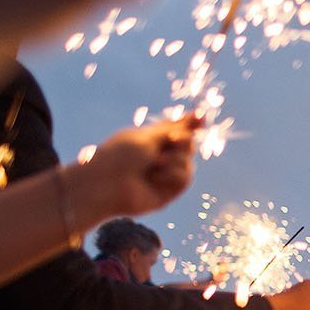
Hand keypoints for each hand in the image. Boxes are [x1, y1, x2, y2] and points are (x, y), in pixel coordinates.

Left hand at [75, 117, 200, 219]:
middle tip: (172, 140)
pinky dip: (172, 174)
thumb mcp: (150, 136)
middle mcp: (158, 157)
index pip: (176, 130)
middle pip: (187, 145)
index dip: (189, 125)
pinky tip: (156, 177)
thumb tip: (202, 116)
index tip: (201, 119)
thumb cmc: (121, 155)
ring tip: (155, 164)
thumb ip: (176, 128)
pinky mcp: (168, 192)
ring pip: (187, 162)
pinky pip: (184, 178)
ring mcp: (164, 175)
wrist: (108, 184)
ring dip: (174, 159)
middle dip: (182, 141)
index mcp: (149, 140)